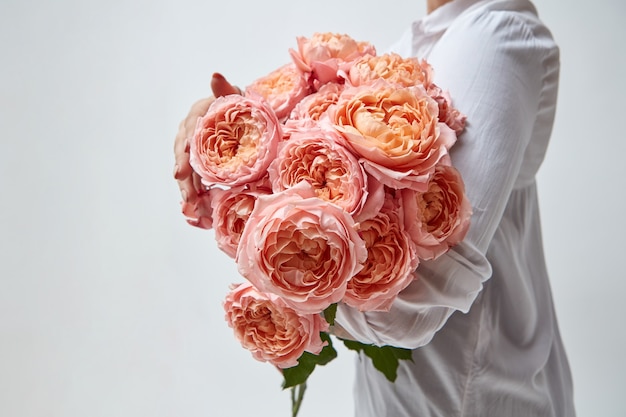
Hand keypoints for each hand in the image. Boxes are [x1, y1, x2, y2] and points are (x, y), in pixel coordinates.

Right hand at [173, 73, 239, 203]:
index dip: (186, 141)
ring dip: (187, 187)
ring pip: (186, 170)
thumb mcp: (237, 98)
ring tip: (190, 203)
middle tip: (182, 182)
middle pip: (182, 151)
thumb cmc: (241, 108)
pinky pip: (194, 180)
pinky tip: (197, 209)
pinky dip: (195, 194)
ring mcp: (193, 150)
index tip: (185, 152)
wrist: (246, 121)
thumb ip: (226, 90)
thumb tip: (215, 76)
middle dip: (183, 169)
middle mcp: (190, 132)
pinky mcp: (198, 165)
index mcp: (199, 114)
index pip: (189, 126)